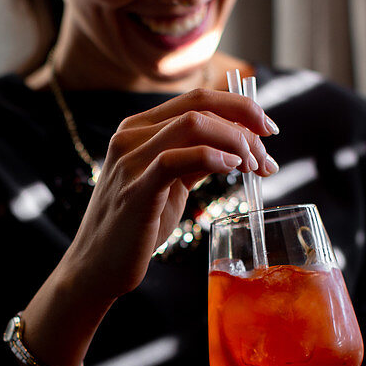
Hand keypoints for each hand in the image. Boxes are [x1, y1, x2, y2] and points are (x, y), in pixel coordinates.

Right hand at [62, 88, 278, 301]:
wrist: (97, 267)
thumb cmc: (135, 227)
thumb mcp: (169, 184)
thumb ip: (195, 160)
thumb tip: (238, 146)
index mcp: (138, 128)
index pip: (197, 98)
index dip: (240, 107)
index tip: (267, 130)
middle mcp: (130, 135)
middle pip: (199, 103)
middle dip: (245, 120)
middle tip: (268, 151)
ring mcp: (130, 160)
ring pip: (193, 124)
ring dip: (236, 141)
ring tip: (254, 166)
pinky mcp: (135, 189)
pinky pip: (176, 159)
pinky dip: (212, 157)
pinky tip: (232, 168)